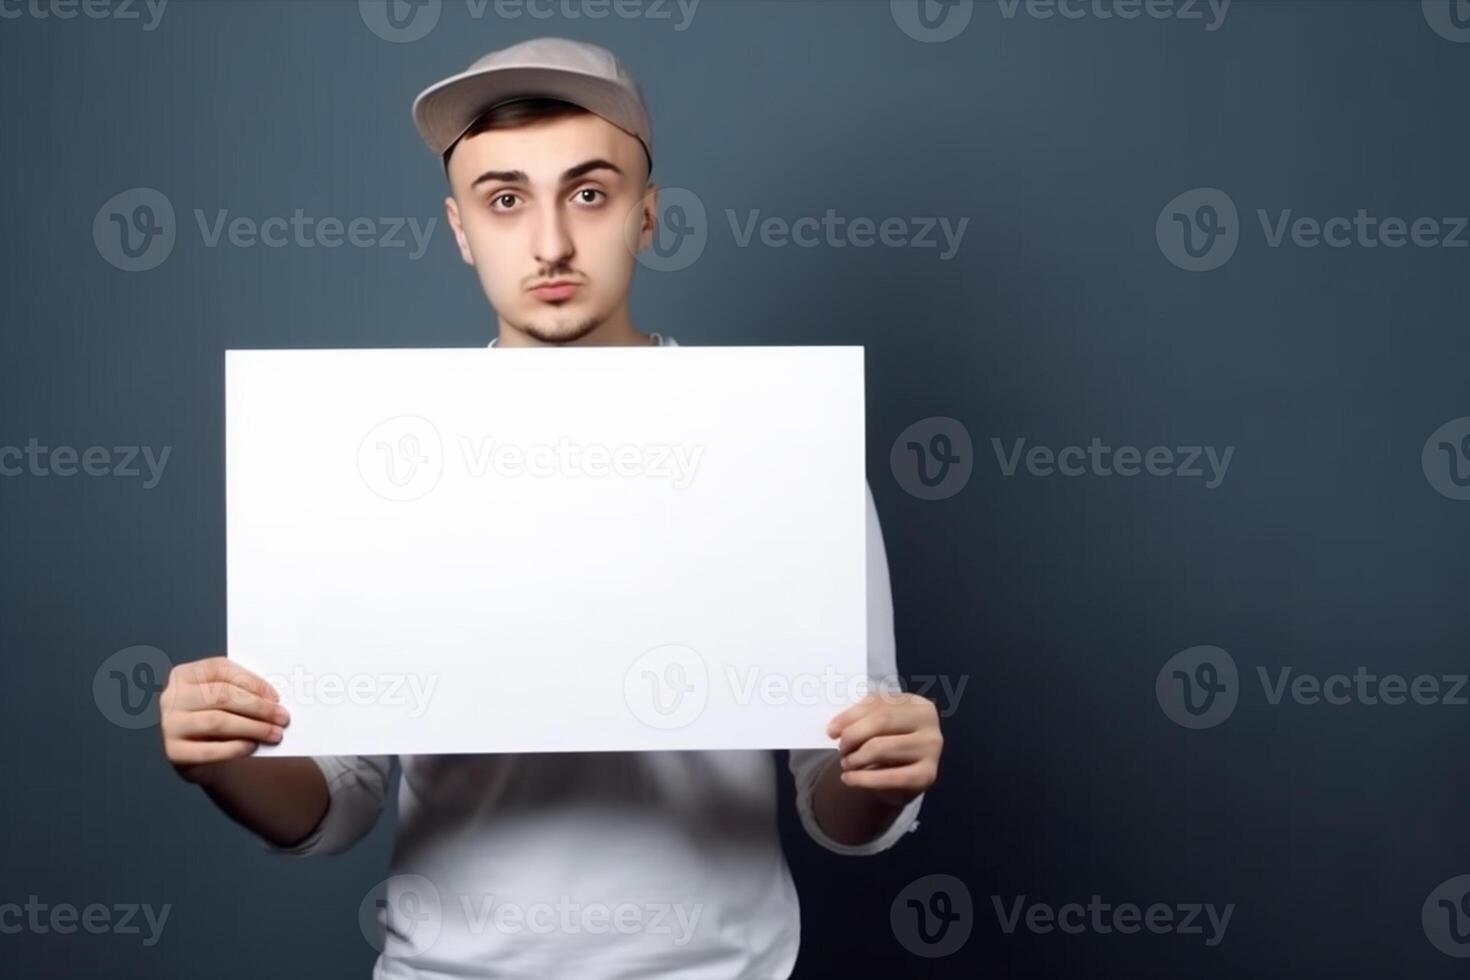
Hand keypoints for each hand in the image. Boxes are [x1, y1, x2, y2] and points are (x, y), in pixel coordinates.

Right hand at [159, 657, 289, 785]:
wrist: (201, 757)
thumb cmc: (220, 719)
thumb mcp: (227, 700)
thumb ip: (243, 692)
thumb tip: (274, 699)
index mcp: (184, 674)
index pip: (220, 669)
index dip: (252, 681)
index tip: (276, 696)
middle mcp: (171, 697)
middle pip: (221, 695)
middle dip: (258, 706)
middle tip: (282, 717)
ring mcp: (169, 725)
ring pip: (217, 721)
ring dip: (253, 727)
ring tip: (275, 733)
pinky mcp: (174, 752)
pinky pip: (209, 750)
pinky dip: (235, 748)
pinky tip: (252, 747)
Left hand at [825, 691, 942, 807]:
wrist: (906, 774)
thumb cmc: (890, 740)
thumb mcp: (875, 721)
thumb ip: (855, 718)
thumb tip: (834, 729)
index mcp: (919, 705)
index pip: (879, 704)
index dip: (851, 717)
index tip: (831, 732)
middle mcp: (931, 724)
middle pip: (882, 721)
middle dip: (853, 736)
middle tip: (841, 749)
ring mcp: (932, 750)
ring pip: (881, 748)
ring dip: (855, 758)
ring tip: (846, 763)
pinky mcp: (927, 776)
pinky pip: (888, 777)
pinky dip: (862, 779)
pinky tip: (848, 779)